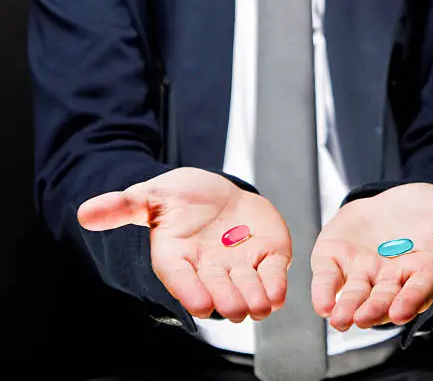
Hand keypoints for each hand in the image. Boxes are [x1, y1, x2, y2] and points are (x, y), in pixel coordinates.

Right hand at [77, 168, 290, 321]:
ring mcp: (239, 266)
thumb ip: (124, 205)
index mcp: (178, 258)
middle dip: (227, 300)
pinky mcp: (267, 257)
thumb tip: (86, 213)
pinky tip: (278, 294)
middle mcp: (208, 269)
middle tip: (234, 308)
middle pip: (218, 290)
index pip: (181, 279)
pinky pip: (272, 275)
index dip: (190, 291)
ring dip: (254, 299)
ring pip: (248, 290)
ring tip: (261, 305)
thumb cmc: (181, 198)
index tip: (199, 304)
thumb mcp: (152, 195)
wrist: (217, 194)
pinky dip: (276, 286)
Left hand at [311, 183, 432, 330]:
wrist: (391, 204)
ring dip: (348, 307)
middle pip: (385, 297)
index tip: (403, 311)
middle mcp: (392, 278)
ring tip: (340, 320)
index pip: (420, 287)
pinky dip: (324, 291)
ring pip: (355, 294)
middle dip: (375, 309)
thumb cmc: (425, 213)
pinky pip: (329, 279)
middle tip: (364, 319)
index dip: (412, 298)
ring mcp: (362, 272)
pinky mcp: (336, 261)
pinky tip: (322, 304)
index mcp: (422, 268)